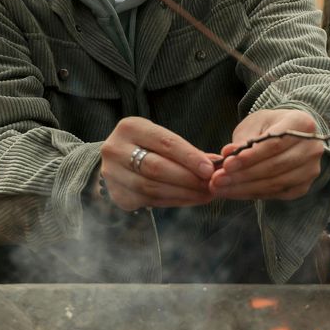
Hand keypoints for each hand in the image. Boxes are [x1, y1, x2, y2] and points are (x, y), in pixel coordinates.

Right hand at [97, 117, 216, 211]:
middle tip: (210, 185)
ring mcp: (112, 173)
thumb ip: (187, 151)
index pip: (165, 143)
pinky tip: (189, 200)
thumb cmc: (147, 147)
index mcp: (130, 127)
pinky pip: (149, 201)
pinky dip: (173, 201)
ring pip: (152, 187)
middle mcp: (115, 149)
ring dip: (183, 193)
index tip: (210, 169)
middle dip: (188, 178)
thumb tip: (217, 163)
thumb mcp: (161, 139)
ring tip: (205, 195)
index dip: (189, 157)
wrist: (117, 162)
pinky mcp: (116, 194)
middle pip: (157, 167)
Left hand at [213, 108, 324, 199]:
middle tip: (217, 179)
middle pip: (276, 166)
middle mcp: (313, 148)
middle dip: (243, 175)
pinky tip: (233, 192)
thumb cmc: (270, 126)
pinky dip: (252, 194)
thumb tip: (228, 154)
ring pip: (275, 183)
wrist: (288, 136)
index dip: (250, 156)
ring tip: (220, 188)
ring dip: (244, 188)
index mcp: (303, 124)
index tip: (227, 164)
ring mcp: (311, 170)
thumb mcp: (255, 124)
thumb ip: (243, 139)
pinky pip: (276, 194)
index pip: (275, 144)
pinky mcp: (303, 186)